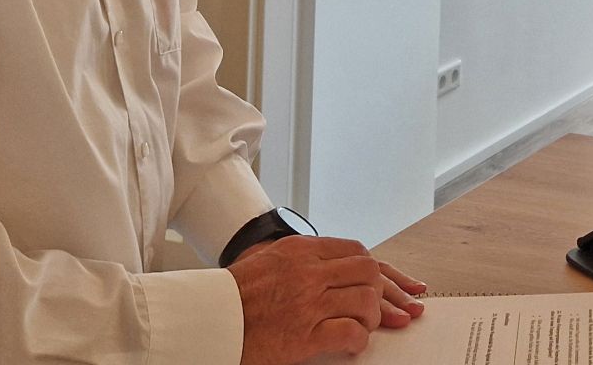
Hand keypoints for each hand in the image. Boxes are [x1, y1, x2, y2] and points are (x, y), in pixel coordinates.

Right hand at [229, 235, 426, 364]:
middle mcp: (307, 272)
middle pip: (368, 271)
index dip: (376, 269)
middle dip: (382, 290)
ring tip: (364, 326)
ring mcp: (307, 303)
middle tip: (382, 308)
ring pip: (365, 299)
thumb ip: (302, 259)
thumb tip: (334, 267)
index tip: (387, 282)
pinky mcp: (304, 336)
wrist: (205, 320)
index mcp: (299, 250)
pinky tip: (354, 343)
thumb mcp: (268, 261)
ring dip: (372, 316)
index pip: (355, 250)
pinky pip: (350, 332)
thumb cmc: (232, 296)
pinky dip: (359, 340)